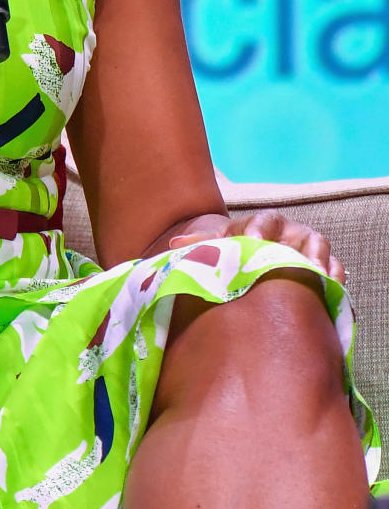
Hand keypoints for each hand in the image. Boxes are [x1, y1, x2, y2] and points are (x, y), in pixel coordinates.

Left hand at [170, 210, 345, 284]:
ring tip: (316, 274)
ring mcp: (309, 246)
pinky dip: (334, 275)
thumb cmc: (237, 248)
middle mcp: (288, 231)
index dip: (258, 230)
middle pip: (297, 232)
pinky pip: (335, 267)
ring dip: (319, 260)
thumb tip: (173, 246)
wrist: (257, 249)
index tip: (252, 240)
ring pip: (319, 246)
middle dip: (295, 247)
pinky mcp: (324, 263)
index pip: (262, 221)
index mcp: (262, 223)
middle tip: (291, 261)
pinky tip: (331, 286)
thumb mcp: (220, 243)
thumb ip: (201, 245)